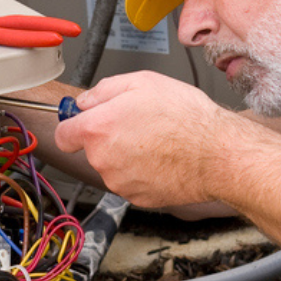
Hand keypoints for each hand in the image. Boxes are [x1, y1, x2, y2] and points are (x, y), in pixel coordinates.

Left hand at [55, 72, 244, 208]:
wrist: (216, 154)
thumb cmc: (186, 118)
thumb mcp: (143, 82)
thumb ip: (105, 90)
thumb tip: (87, 100)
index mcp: (98, 129)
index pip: (64, 134)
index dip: (73, 126)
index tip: (82, 122)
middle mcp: (103, 159)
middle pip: (92, 149)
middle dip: (109, 137)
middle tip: (138, 123)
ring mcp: (119, 182)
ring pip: (112, 166)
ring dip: (126, 155)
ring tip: (156, 140)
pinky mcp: (137, 197)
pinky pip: (131, 181)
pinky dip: (142, 172)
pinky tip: (162, 158)